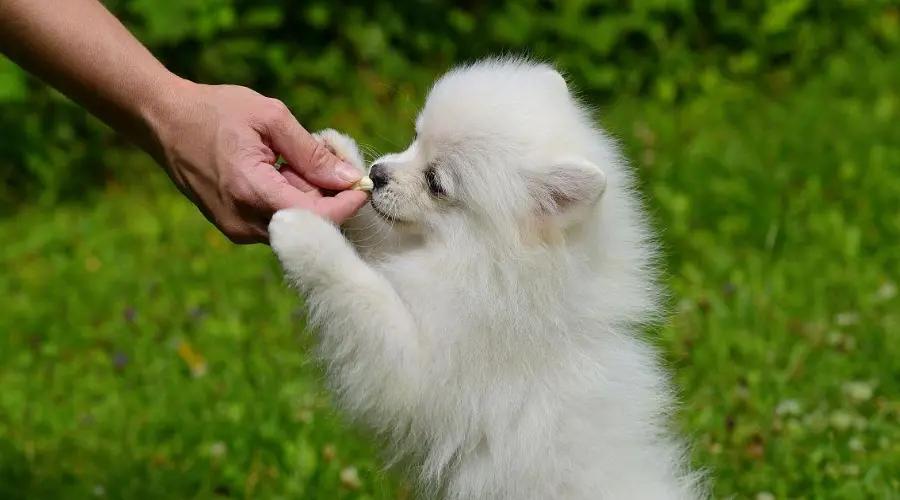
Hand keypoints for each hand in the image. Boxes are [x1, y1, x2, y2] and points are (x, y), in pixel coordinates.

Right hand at [149, 80, 368, 243]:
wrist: (164, 121)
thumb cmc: (216, 111)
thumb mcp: (270, 118)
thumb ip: (311, 152)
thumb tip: (350, 178)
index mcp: (252, 192)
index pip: (318, 217)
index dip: (347, 203)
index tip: (362, 182)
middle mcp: (244, 222)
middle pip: (309, 224)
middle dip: (326, 194)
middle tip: (323, 156)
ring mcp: (236, 230)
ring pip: (294, 224)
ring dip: (305, 196)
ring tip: (290, 160)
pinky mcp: (234, 229)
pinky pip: (276, 221)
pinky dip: (287, 199)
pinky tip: (277, 171)